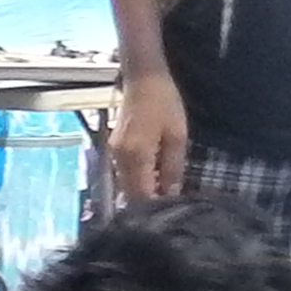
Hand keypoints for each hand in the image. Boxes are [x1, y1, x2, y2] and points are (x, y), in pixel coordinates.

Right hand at [111, 65, 190, 201]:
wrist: (143, 78)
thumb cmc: (164, 103)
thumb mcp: (177, 136)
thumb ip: (173, 168)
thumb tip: (171, 194)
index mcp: (136, 156)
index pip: (141, 195)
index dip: (155, 207)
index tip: (172, 212)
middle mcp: (119, 159)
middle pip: (130, 193)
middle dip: (148, 202)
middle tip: (170, 204)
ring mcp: (114, 153)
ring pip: (126, 184)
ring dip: (143, 190)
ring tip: (164, 190)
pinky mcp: (114, 148)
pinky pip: (124, 173)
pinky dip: (138, 179)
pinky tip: (153, 176)